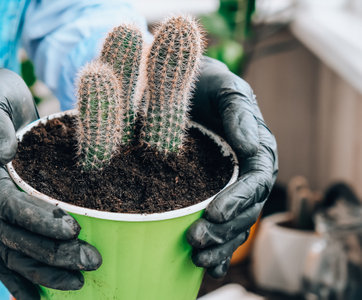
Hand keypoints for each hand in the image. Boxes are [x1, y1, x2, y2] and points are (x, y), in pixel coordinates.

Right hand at [0, 62, 101, 298]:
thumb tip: (4, 154)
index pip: (8, 206)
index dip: (38, 220)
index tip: (73, 227)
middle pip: (15, 237)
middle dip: (53, 252)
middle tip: (91, 260)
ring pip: (14, 253)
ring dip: (45, 271)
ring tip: (80, 281)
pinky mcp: (6, 217)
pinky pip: (8, 257)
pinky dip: (23, 280)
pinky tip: (42, 297)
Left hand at [187, 57, 277, 276]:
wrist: (185, 86)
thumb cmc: (206, 85)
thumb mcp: (224, 89)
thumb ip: (241, 113)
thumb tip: (255, 145)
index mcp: (257, 149)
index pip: (256, 181)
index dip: (238, 200)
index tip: (212, 213)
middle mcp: (248, 172)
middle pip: (245, 209)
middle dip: (224, 229)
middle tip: (196, 241)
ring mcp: (232, 186)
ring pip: (235, 223)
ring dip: (220, 245)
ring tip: (198, 259)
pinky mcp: (214, 194)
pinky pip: (222, 225)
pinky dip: (217, 247)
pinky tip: (206, 266)